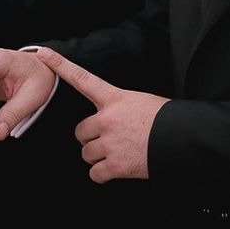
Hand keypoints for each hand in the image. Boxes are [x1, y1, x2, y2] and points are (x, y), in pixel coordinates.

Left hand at [36, 47, 169, 182]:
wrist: (186, 140)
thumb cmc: (168, 120)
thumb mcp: (142, 102)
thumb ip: (120, 108)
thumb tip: (116, 121)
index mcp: (115, 99)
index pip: (81, 78)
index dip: (60, 64)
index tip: (43, 54)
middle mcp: (107, 119)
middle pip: (80, 131)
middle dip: (90, 139)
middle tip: (108, 141)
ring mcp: (110, 142)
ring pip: (86, 153)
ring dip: (97, 157)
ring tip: (117, 154)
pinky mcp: (117, 165)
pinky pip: (96, 173)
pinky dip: (103, 175)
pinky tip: (116, 170)